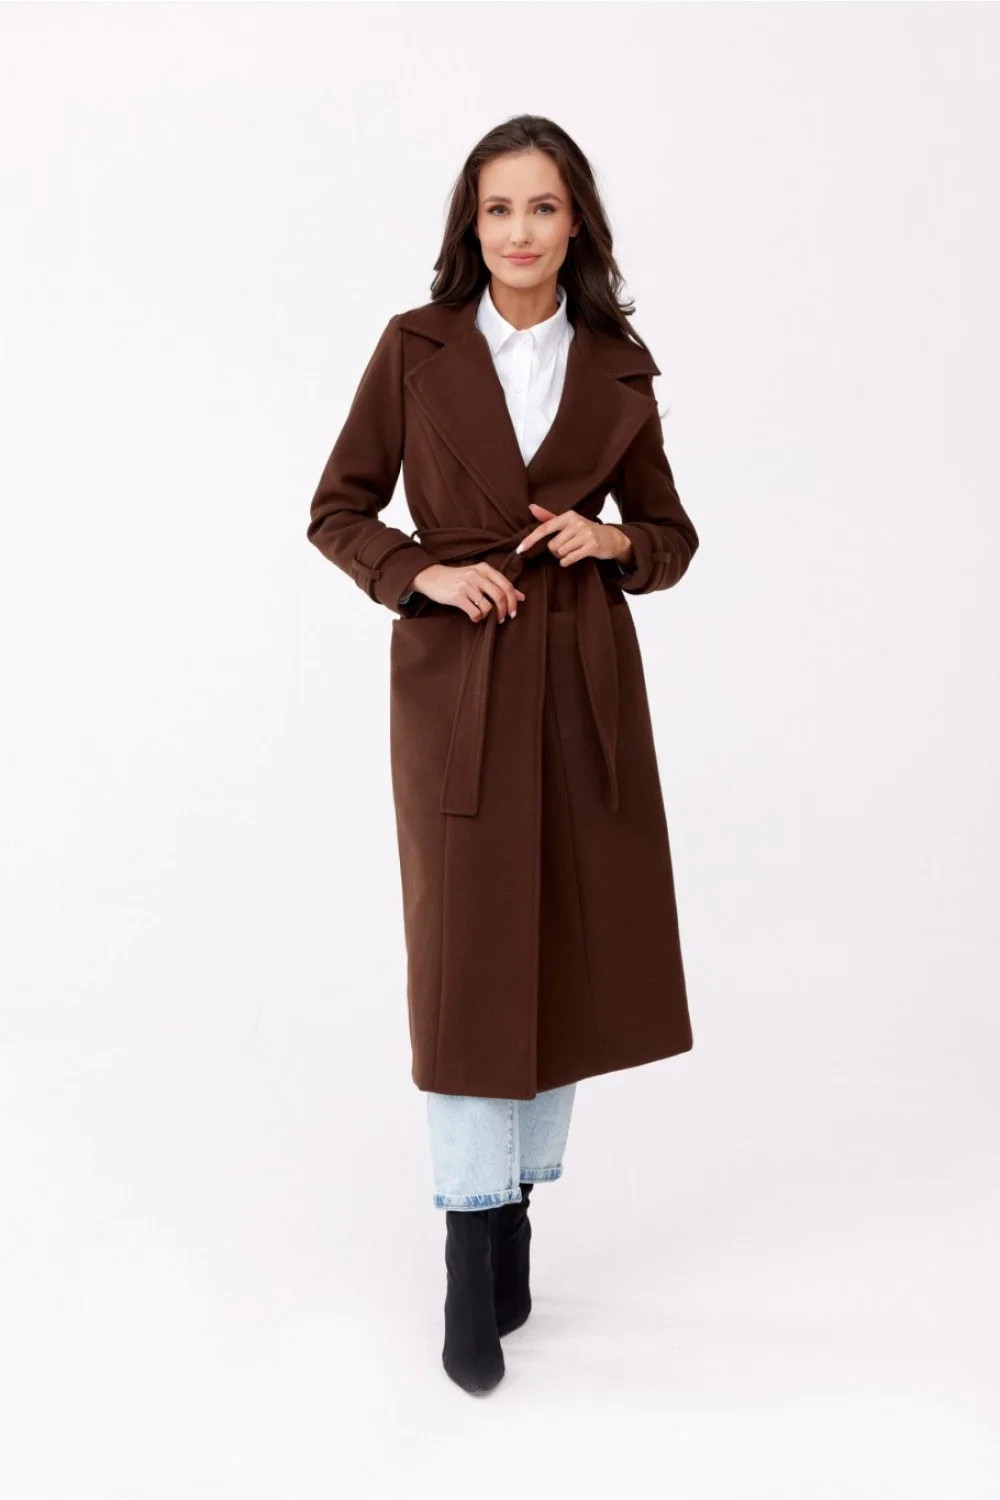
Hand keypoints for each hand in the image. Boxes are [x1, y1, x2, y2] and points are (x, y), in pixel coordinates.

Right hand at [408, 563, 525, 623]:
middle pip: (500, 596)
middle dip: (504, 611)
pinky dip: (477, 618)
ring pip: (488, 606)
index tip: (513, 612)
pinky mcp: (457, 596)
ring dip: (488, 616)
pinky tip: (473, 617)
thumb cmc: (458, 578)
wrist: (432, 577)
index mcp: (484, 569)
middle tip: (502, 619)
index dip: (513, 601)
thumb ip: (499, 584)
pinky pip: (474, 612)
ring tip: (483, 616)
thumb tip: (521, 596)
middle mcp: (476, 575)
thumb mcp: (479, 576)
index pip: (506, 585)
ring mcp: (466, 585)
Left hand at [515, 503, 632, 567]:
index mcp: (568, 516)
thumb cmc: (584, 530)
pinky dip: (566, 562)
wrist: (610, 537)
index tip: (520, 550)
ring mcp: (585, 534)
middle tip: (565, 547)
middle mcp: (576, 522)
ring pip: (560, 552)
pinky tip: (570, 559)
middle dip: (555, 551)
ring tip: (572, 551)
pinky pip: (570, 558)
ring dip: (562, 556)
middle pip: (552, 545)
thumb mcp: (568, 521)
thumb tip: (531, 507)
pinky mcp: (592, 546)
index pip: (544, 528)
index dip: (531, 540)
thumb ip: (548, 517)